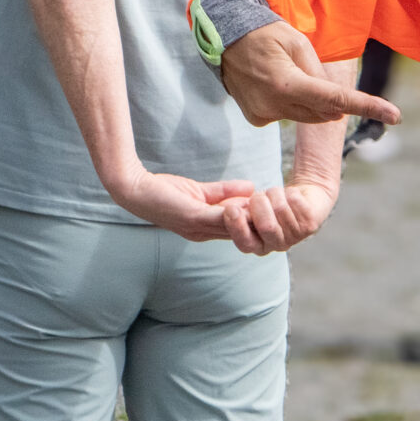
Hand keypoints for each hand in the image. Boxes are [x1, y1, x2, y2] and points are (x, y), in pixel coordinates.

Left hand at [105, 170, 269, 244]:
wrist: (133, 189)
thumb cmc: (162, 190)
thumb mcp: (200, 191)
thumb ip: (224, 191)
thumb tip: (251, 187)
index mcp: (208, 228)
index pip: (243, 229)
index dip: (262, 221)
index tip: (281, 211)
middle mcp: (205, 233)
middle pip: (244, 233)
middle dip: (265, 224)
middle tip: (286, 211)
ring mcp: (199, 227)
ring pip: (236, 227)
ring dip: (256, 218)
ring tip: (274, 205)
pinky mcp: (192, 217)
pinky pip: (220, 218)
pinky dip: (237, 212)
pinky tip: (251, 203)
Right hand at [210, 176, 339, 255]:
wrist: (301, 196)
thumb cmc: (269, 203)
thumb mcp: (250, 208)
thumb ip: (238, 212)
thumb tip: (230, 210)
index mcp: (258, 246)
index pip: (245, 243)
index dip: (237, 227)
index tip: (231, 209)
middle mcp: (277, 246)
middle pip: (266, 226)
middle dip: (259, 203)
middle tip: (258, 195)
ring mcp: (295, 237)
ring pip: (280, 208)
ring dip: (274, 193)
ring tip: (275, 194)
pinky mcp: (310, 225)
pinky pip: (294, 201)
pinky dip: (289, 191)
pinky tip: (291, 196)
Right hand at [219, 22, 400, 128]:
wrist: (224, 37)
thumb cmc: (266, 33)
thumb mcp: (299, 43)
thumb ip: (320, 74)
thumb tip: (335, 102)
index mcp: (287, 83)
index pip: (337, 100)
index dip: (368, 107)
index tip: (395, 116)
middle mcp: (274, 105)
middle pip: (323, 111)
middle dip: (333, 99)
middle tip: (317, 74)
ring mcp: (263, 115)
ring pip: (307, 116)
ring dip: (310, 100)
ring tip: (289, 72)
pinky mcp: (256, 119)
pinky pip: (287, 115)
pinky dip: (291, 103)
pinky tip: (274, 82)